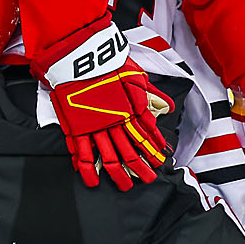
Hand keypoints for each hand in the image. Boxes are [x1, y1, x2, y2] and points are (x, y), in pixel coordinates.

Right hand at [36, 20, 172, 189]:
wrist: (82, 58)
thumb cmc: (108, 64)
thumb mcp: (136, 76)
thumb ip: (151, 94)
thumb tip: (168, 106)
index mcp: (129, 110)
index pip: (145, 137)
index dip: (153, 151)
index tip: (160, 162)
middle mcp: (114, 122)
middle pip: (130, 152)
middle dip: (140, 168)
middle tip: (147, 179)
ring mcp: (94, 126)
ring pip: (108, 157)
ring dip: (118, 174)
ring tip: (124, 186)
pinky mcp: (76, 127)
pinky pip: (81, 153)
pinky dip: (87, 169)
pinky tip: (92, 180)